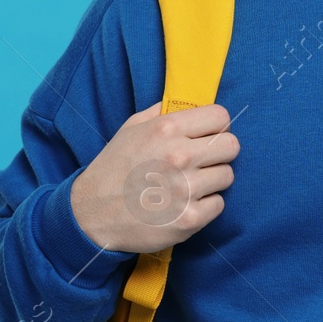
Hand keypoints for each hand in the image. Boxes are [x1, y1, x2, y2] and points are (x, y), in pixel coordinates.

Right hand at [68, 101, 238, 253]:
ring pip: (227, 175)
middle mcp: (178, 156)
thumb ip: (163, 112)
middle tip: (202, 162)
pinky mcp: (188, 219)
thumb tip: (194, 102)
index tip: (207, 136)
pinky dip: (205, 205)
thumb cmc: (114, 169)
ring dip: (211, 180)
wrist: (91, 215)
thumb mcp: (131, 129)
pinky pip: (219, 204)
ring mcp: (185, 189)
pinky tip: (184, 204)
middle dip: (219, 152)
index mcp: (166, 129)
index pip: (220, 116)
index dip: (216, 126)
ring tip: (189, 184)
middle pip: (231, 145)